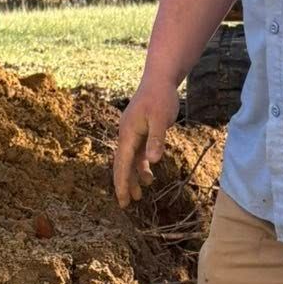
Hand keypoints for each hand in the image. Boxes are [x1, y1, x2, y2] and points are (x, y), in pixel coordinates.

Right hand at [113, 72, 180, 207]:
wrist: (159, 78)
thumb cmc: (161, 97)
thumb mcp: (161, 118)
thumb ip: (157, 139)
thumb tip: (153, 161)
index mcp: (128, 134)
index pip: (122, 164)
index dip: (122, 183)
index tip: (123, 201)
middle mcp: (126, 135)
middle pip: (121, 165)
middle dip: (123, 184)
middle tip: (126, 204)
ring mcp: (132, 134)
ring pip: (129, 161)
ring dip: (133, 177)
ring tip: (140, 194)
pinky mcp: (140, 132)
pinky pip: (137, 154)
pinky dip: (140, 166)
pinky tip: (148, 175)